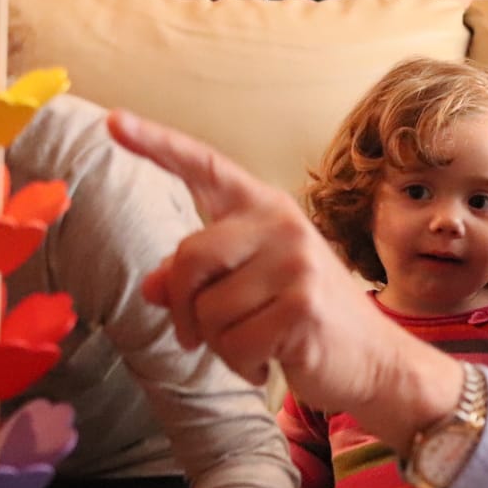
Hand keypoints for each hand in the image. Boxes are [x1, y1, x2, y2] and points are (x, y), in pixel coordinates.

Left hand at [106, 111, 460, 452]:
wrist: (374, 359)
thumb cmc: (303, 319)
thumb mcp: (247, 288)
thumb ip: (198, 277)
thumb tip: (153, 284)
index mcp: (264, 208)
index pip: (204, 168)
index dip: (156, 145)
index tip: (113, 121)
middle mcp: (281, 223)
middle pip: (188, 258)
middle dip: (183, 310)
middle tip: (196, 337)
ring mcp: (295, 263)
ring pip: (206, 311)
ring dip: (219, 345)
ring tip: (257, 344)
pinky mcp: (302, 305)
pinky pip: (233, 344)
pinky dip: (243, 365)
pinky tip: (272, 361)